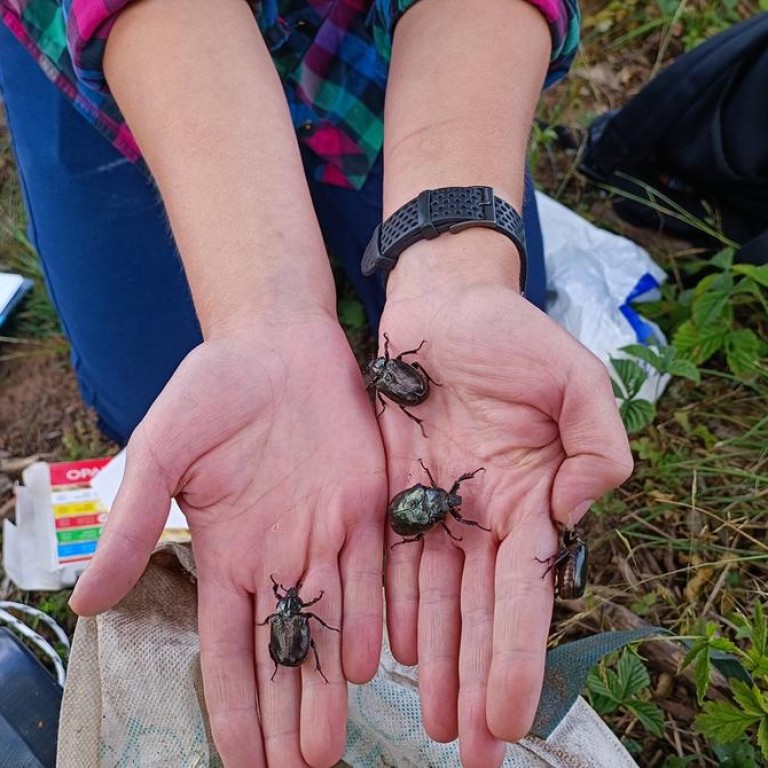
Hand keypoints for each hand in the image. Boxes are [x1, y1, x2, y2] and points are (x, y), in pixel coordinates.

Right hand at [70, 315, 386, 767]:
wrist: (276, 342)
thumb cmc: (213, 390)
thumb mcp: (162, 452)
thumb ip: (132, 523)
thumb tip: (85, 601)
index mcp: (229, 552)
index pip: (229, 646)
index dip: (232, 704)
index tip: (240, 762)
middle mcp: (280, 555)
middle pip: (282, 651)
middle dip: (286, 713)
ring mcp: (325, 533)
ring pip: (329, 624)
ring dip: (328, 685)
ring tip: (327, 744)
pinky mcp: (368, 505)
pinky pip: (373, 569)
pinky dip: (372, 614)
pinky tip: (372, 662)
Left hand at [379, 235, 632, 767]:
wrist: (443, 306)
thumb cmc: (512, 336)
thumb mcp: (576, 380)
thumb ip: (598, 444)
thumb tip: (572, 511)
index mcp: (529, 498)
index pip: (524, 594)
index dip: (517, 656)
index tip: (513, 718)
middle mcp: (482, 516)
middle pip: (478, 615)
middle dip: (477, 682)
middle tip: (472, 752)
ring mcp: (434, 507)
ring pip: (432, 599)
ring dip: (435, 662)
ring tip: (433, 720)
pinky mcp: (389, 491)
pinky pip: (387, 558)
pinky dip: (390, 607)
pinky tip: (389, 654)